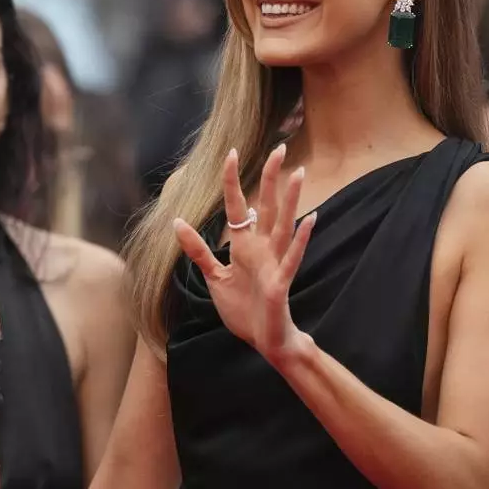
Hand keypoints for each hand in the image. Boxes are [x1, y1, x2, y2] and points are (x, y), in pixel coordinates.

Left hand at [174, 145, 316, 367]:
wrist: (263, 341)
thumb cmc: (243, 309)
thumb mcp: (214, 276)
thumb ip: (198, 250)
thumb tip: (176, 223)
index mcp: (245, 246)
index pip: (239, 207)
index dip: (234, 181)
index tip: (230, 153)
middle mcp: (263, 249)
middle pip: (268, 206)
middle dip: (272, 178)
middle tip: (281, 148)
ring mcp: (274, 263)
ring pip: (284, 225)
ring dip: (291, 200)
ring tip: (298, 174)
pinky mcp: (281, 282)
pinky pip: (292, 258)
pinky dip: (302, 239)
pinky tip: (311, 219)